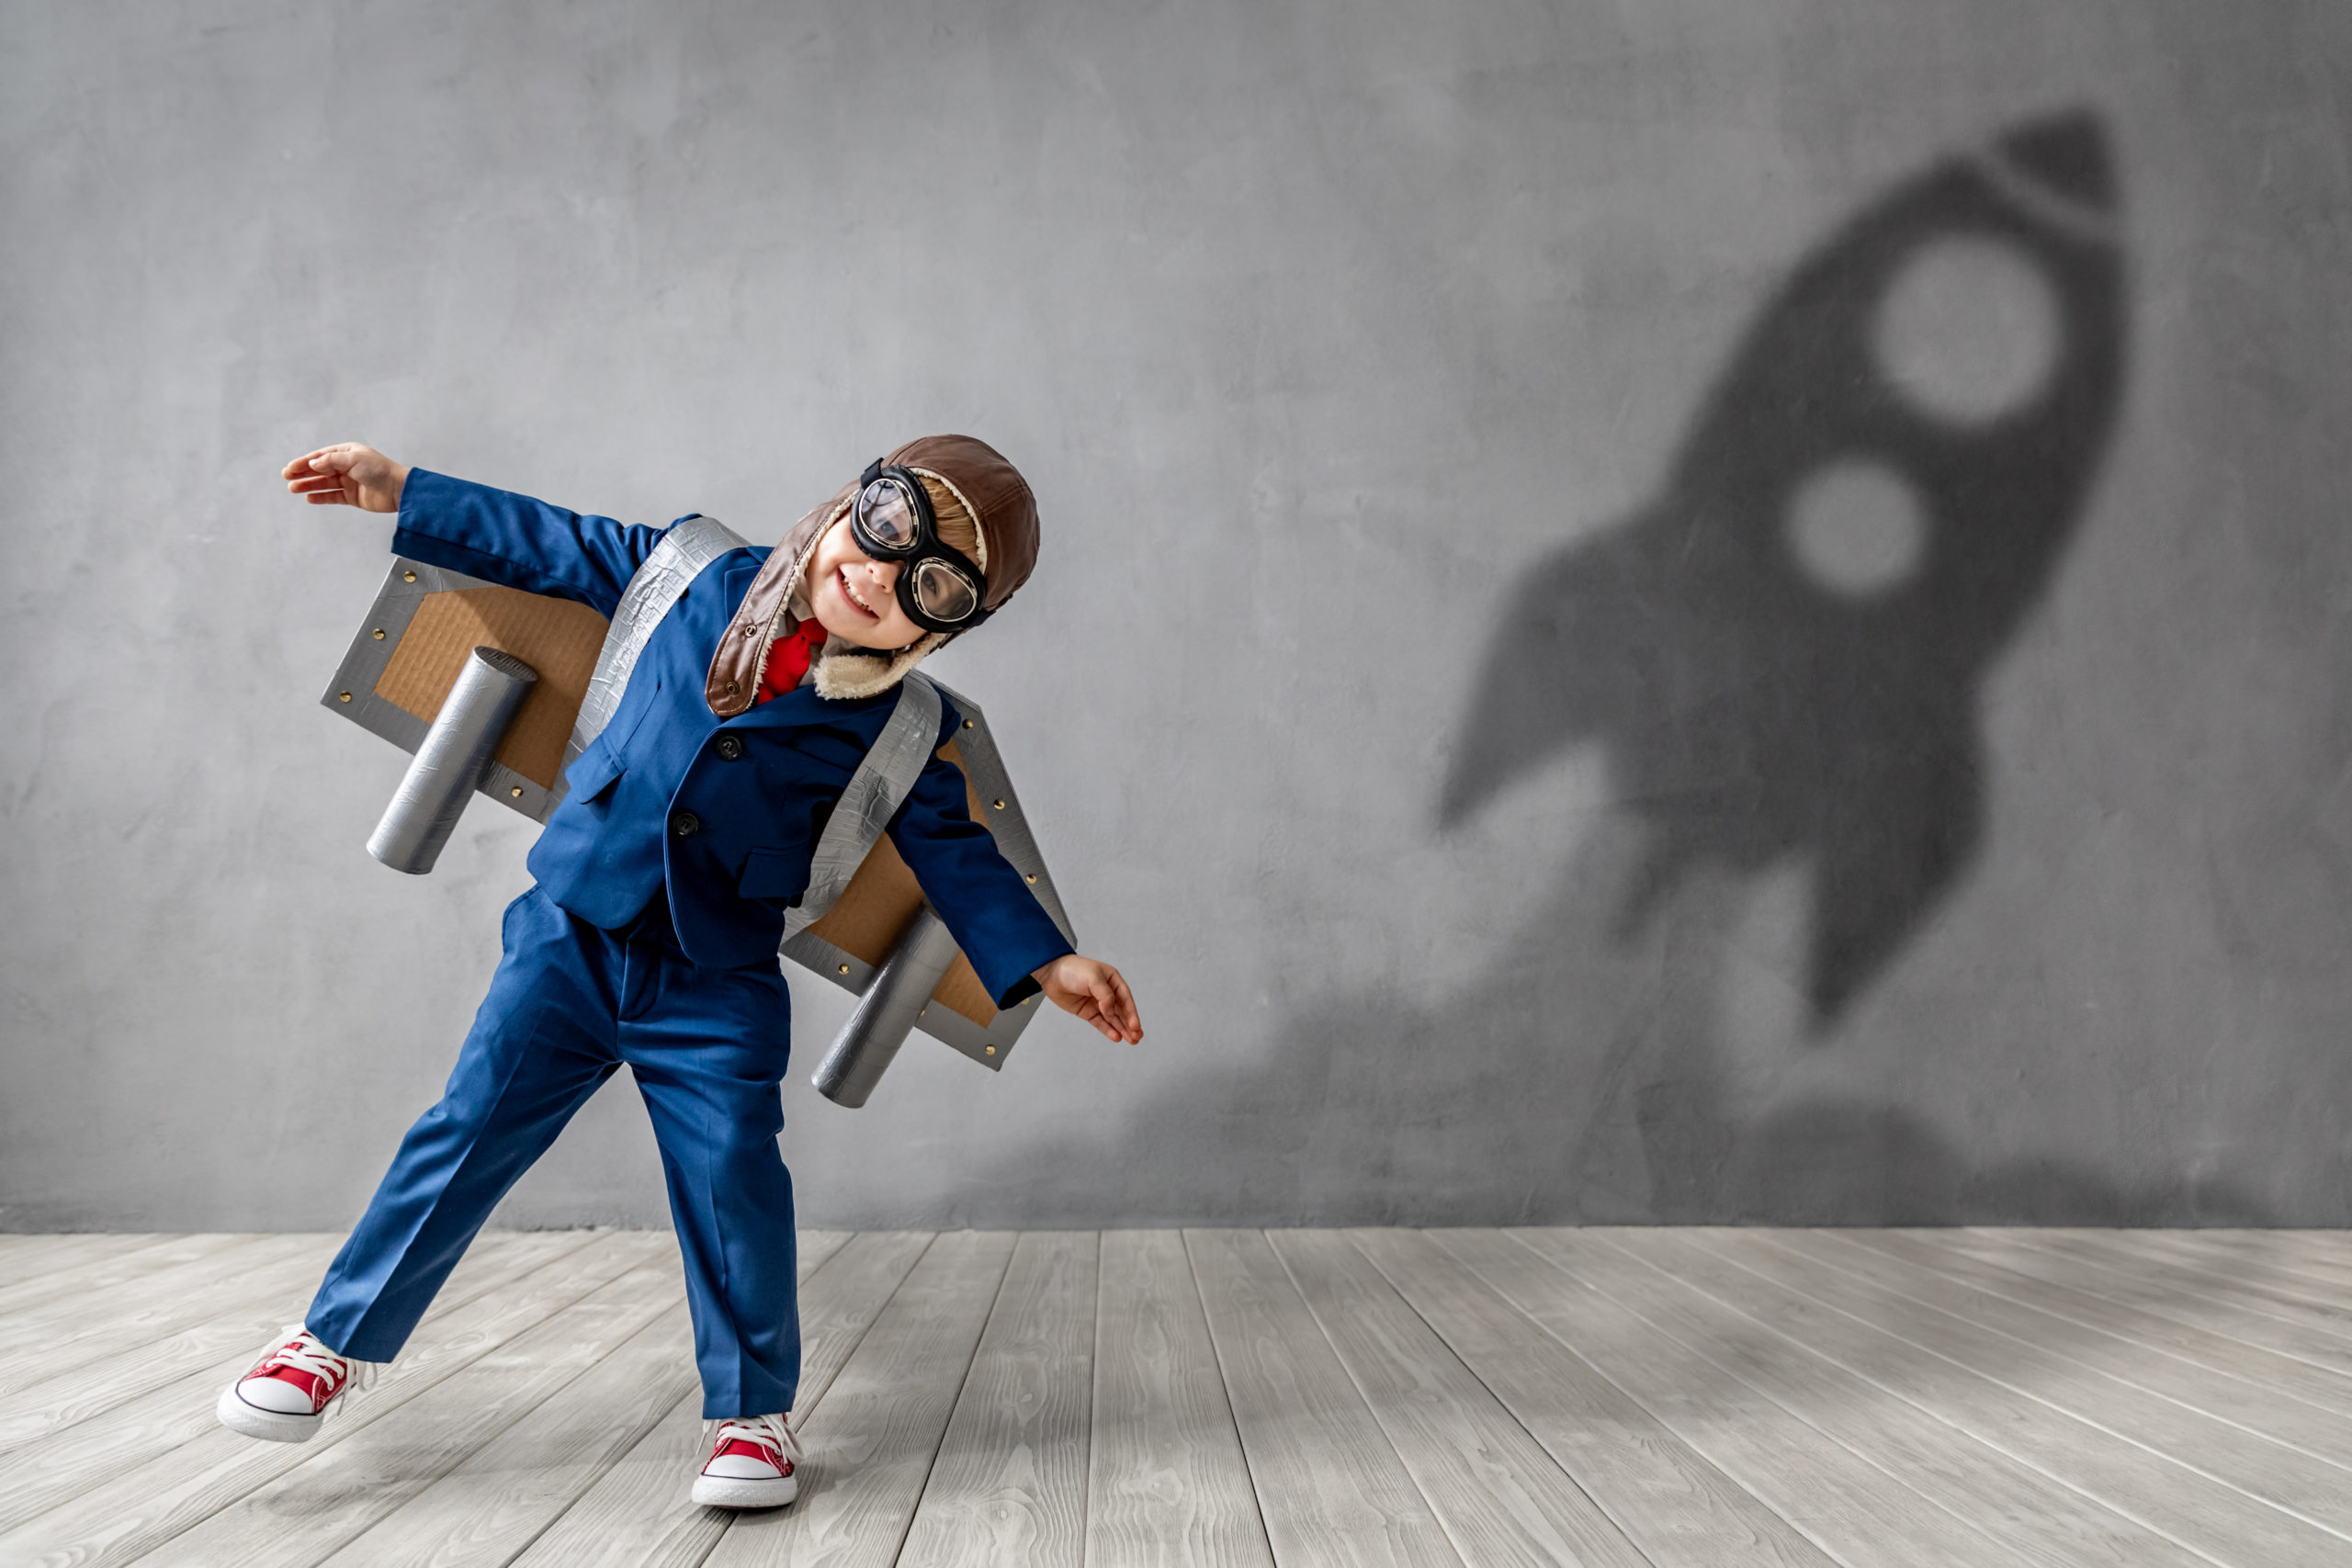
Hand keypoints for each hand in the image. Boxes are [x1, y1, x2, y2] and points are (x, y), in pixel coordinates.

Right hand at [283, 443, 409, 511]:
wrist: (399, 490)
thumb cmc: (380, 471)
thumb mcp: (354, 460)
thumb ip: (331, 461)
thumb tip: (313, 463)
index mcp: (348, 453)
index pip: (321, 456)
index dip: (305, 462)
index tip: (291, 468)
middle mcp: (347, 466)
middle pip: (320, 469)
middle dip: (303, 473)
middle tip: (287, 478)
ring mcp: (350, 481)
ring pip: (324, 483)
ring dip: (309, 485)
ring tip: (293, 488)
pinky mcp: (353, 496)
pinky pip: (333, 496)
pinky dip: (321, 497)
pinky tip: (309, 498)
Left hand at [1032, 954, 1142, 1043]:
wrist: (1051, 974)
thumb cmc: (1073, 969)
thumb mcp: (1093, 977)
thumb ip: (1105, 995)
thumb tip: (1111, 1012)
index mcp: (1112, 980)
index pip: (1126, 999)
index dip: (1132, 1013)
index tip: (1135, 1026)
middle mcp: (1107, 992)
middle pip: (1122, 1011)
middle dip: (1130, 1025)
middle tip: (1137, 1037)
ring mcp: (1097, 1003)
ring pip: (1113, 1019)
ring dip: (1122, 1030)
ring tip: (1131, 1041)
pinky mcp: (1087, 1012)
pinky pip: (1100, 1023)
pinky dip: (1108, 1030)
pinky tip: (1115, 1037)